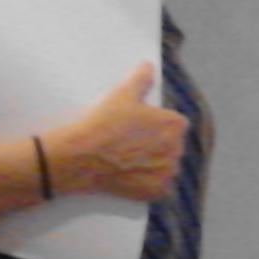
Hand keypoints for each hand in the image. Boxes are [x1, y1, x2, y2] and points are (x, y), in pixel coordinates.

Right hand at [46, 63, 187, 201]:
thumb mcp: (123, 94)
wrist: (81, 157)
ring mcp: (167, 173)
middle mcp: (177, 149)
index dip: (158, 124)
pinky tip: (133, 176)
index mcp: (175, 125)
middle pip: (172, 146)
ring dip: (155, 165)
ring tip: (131, 160)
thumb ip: (141, 78)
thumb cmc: (104, 124)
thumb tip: (149, 66)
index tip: (141, 127)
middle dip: (157, 144)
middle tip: (133, 143)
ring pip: (167, 167)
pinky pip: (160, 188)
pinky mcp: (155, 192)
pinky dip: (150, 184)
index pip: (175, 123)